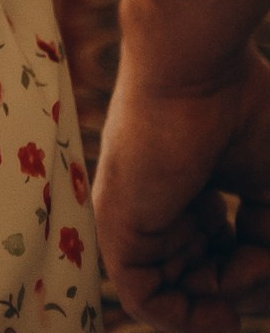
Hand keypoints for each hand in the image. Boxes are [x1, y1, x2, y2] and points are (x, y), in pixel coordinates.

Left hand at [98, 53, 269, 326]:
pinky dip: (185, 316)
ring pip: (176, 292)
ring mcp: (135, 215)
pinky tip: (224, 307)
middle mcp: (157, 204)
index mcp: (187, 188)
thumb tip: (242, 290)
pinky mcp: (118, 225)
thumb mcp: (268, 190)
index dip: (247, 272)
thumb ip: (262, 244)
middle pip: (195, 277)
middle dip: (239, 287)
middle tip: (260, 268)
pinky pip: (142, 297)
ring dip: (223, 296)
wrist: (195, 64)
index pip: (211, 254)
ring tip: (248, 267)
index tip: (265, 260)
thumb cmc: (240, 108)